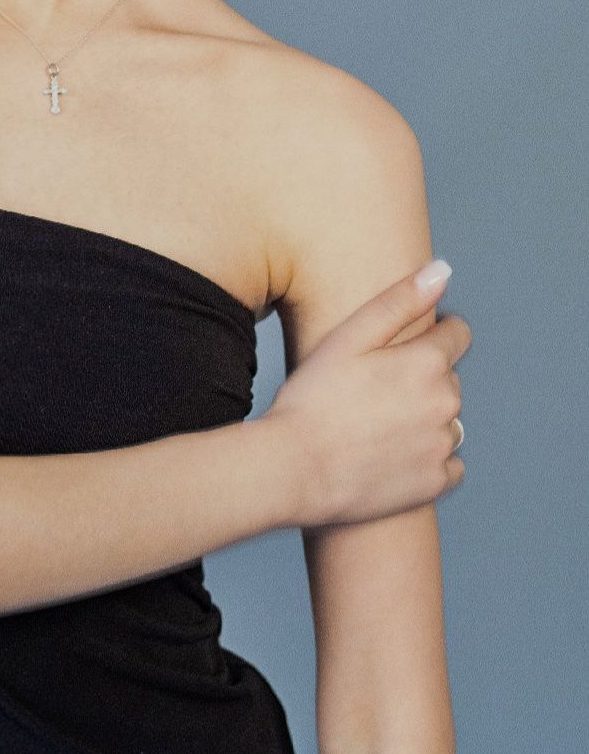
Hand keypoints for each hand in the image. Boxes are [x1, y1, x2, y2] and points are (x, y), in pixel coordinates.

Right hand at [264, 264, 470, 527]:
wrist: (294, 469)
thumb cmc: (312, 398)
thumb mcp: (348, 338)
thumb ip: (399, 301)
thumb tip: (443, 271)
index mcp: (427, 362)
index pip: (458, 335)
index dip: (432, 334)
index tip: (400, 349)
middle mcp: (446, 402)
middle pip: (449, 379)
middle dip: (421, 380)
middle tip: (371, 391)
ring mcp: (442, 446)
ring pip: (448, 421)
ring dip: (426, 420)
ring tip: (377, 426)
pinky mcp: (434, 483)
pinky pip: (449, 465)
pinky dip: (428, 459)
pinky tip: (391, 456)